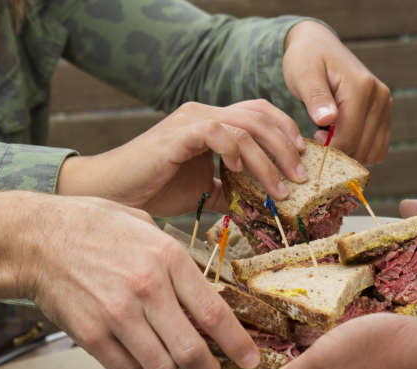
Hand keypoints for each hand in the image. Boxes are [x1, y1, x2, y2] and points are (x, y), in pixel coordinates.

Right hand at [19, 194, 259, 368]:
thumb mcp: (146, 227)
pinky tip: (133, 356)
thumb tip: (202, 294)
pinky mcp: (90, 334)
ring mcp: (117, 313)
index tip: (250, 359)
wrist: (35, 238)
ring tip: (166, 360)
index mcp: (168, 258)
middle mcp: (147, 288)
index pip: (214, 313)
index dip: (237, 344)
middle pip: (191, 352)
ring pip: (161, 368)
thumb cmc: (93, 228)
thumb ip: (176, 261)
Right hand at [57, 100, 307, 215]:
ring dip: (269, 158)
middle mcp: (205, 114)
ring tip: (281, 186)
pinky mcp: (179, 133)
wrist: (114, 193)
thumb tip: (262, 205)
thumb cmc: (155, 189)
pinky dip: (236, 151)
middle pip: (260, 115)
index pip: (260, 114)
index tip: (302, 161)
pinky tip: (240, 173)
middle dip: (287, 145)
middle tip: (301, 177)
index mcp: (213, 123)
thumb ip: (232, 191)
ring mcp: (192, 120)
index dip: (286, 132)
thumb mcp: (205, 191)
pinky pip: (219, 132)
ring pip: (246, 126)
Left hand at [283, 21, 391, 165]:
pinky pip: (379, 148)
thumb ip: (316, 97)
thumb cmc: (307, 59)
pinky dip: (361, 152)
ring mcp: (386, 105)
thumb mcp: (304, 75)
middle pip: (362, 147)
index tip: (314, 139)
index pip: (349, 137)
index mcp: (362, 87)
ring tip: (331, 136)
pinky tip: (343, 138)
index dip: (329, 148)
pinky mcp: (385, 113)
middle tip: (320, 137)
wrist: (319, 46)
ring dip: (351, 154)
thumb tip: (327, 119)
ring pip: (373, 152)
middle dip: (339, 152)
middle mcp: (380, 96)